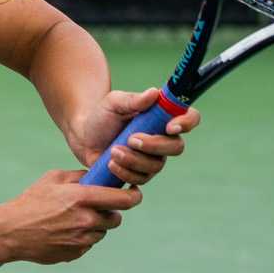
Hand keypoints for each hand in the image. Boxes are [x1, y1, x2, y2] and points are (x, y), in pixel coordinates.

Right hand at [0, 170, 140, 265]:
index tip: (134, 193)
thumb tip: (99, 176)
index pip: (124, 200)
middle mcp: (86, 220)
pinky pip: (88, 244)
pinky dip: (82, 237)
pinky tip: (64, 231)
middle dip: (110, 211)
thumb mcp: (53, 178)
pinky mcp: (75, 253)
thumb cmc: (31, 201)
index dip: (134, 196)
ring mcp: (82, 240)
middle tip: (96, 206)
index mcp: (82, 198)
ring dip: (95, 225)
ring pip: (102, 232)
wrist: (11, 231)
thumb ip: (80, 176)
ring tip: (74, 219)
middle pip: (115, 218)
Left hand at [66, 87, 199, 186]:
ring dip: (133, 160)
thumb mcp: (114, 103)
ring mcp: (153, 158)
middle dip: (154, 145)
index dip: (186, 123)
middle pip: (176, 147)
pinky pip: (141, 179)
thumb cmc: (102, 116)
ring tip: (113, 151)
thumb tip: (154, 93)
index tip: (170, 126)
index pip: (189, 118)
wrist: (83, 136)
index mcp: (162, 117)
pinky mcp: (139, 173)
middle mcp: (163, 139)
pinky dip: (125, 172)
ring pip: (156, 166)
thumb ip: (133, 99)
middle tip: (131, 139)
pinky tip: (111, 163)